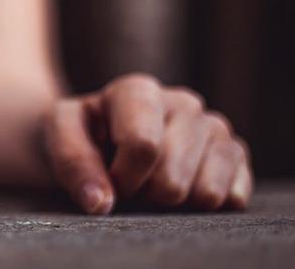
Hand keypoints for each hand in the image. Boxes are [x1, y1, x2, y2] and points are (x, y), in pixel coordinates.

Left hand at [43, 73, 251, 213]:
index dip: (122, 177)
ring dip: (175, 202)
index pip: (144, 145)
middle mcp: (183, 102)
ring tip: (154, 183)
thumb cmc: (80, 135)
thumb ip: (72, 163)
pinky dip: (207, 205)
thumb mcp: (60, 137)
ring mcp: (214, 127)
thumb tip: (100, 201)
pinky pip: (234, 194)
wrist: (99, 138)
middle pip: (173, 176)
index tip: (108, 179)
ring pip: (207, 190)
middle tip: (130, 184)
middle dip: (144, 193)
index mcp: (139, 90)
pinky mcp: (234, 154)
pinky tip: (185, 192)